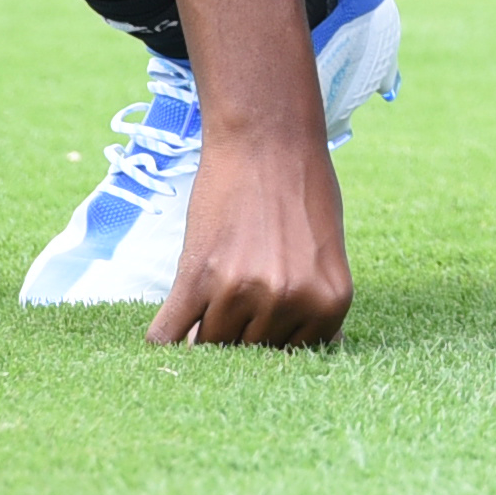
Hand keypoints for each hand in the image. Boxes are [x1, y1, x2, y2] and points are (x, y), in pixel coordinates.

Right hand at [148, 119, 351, 347]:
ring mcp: (242, 292)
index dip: (273, 340)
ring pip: (210, 346)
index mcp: (330, 301)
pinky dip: (164, 339)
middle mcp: (289, 301)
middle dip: (239, 334)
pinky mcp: (197, 278)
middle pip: (251, 353)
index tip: (260, 323)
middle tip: (232, 303)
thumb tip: (306, 354)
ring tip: (210, 296)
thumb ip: (315, 306)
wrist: (266, 138)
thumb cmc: (301, 192)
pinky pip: (167, 335)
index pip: (294, 356)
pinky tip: (169, 329)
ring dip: (203, 331)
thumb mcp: (328, 254)